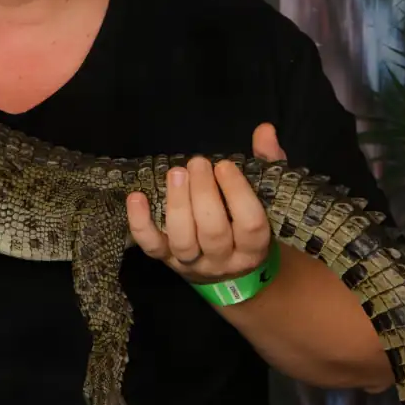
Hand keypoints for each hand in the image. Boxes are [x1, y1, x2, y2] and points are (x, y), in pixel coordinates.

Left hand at [125, 123, 285, 283]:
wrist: (229, 273)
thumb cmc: (246, 223)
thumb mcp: (264, 196)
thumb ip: (267, 163)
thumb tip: (264, 130)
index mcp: (254, 246)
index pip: (250, 224)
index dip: (237, 193)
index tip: (224, 165)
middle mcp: (224, 260)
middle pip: (213, 232)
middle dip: (204, 194)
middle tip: (197, 162)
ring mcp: (193, 263)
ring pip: (184, 241)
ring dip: (178, 205)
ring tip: (175, 173)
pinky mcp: (167, 261)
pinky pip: (151, 246)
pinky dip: (141, 223)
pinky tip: (137, 197)